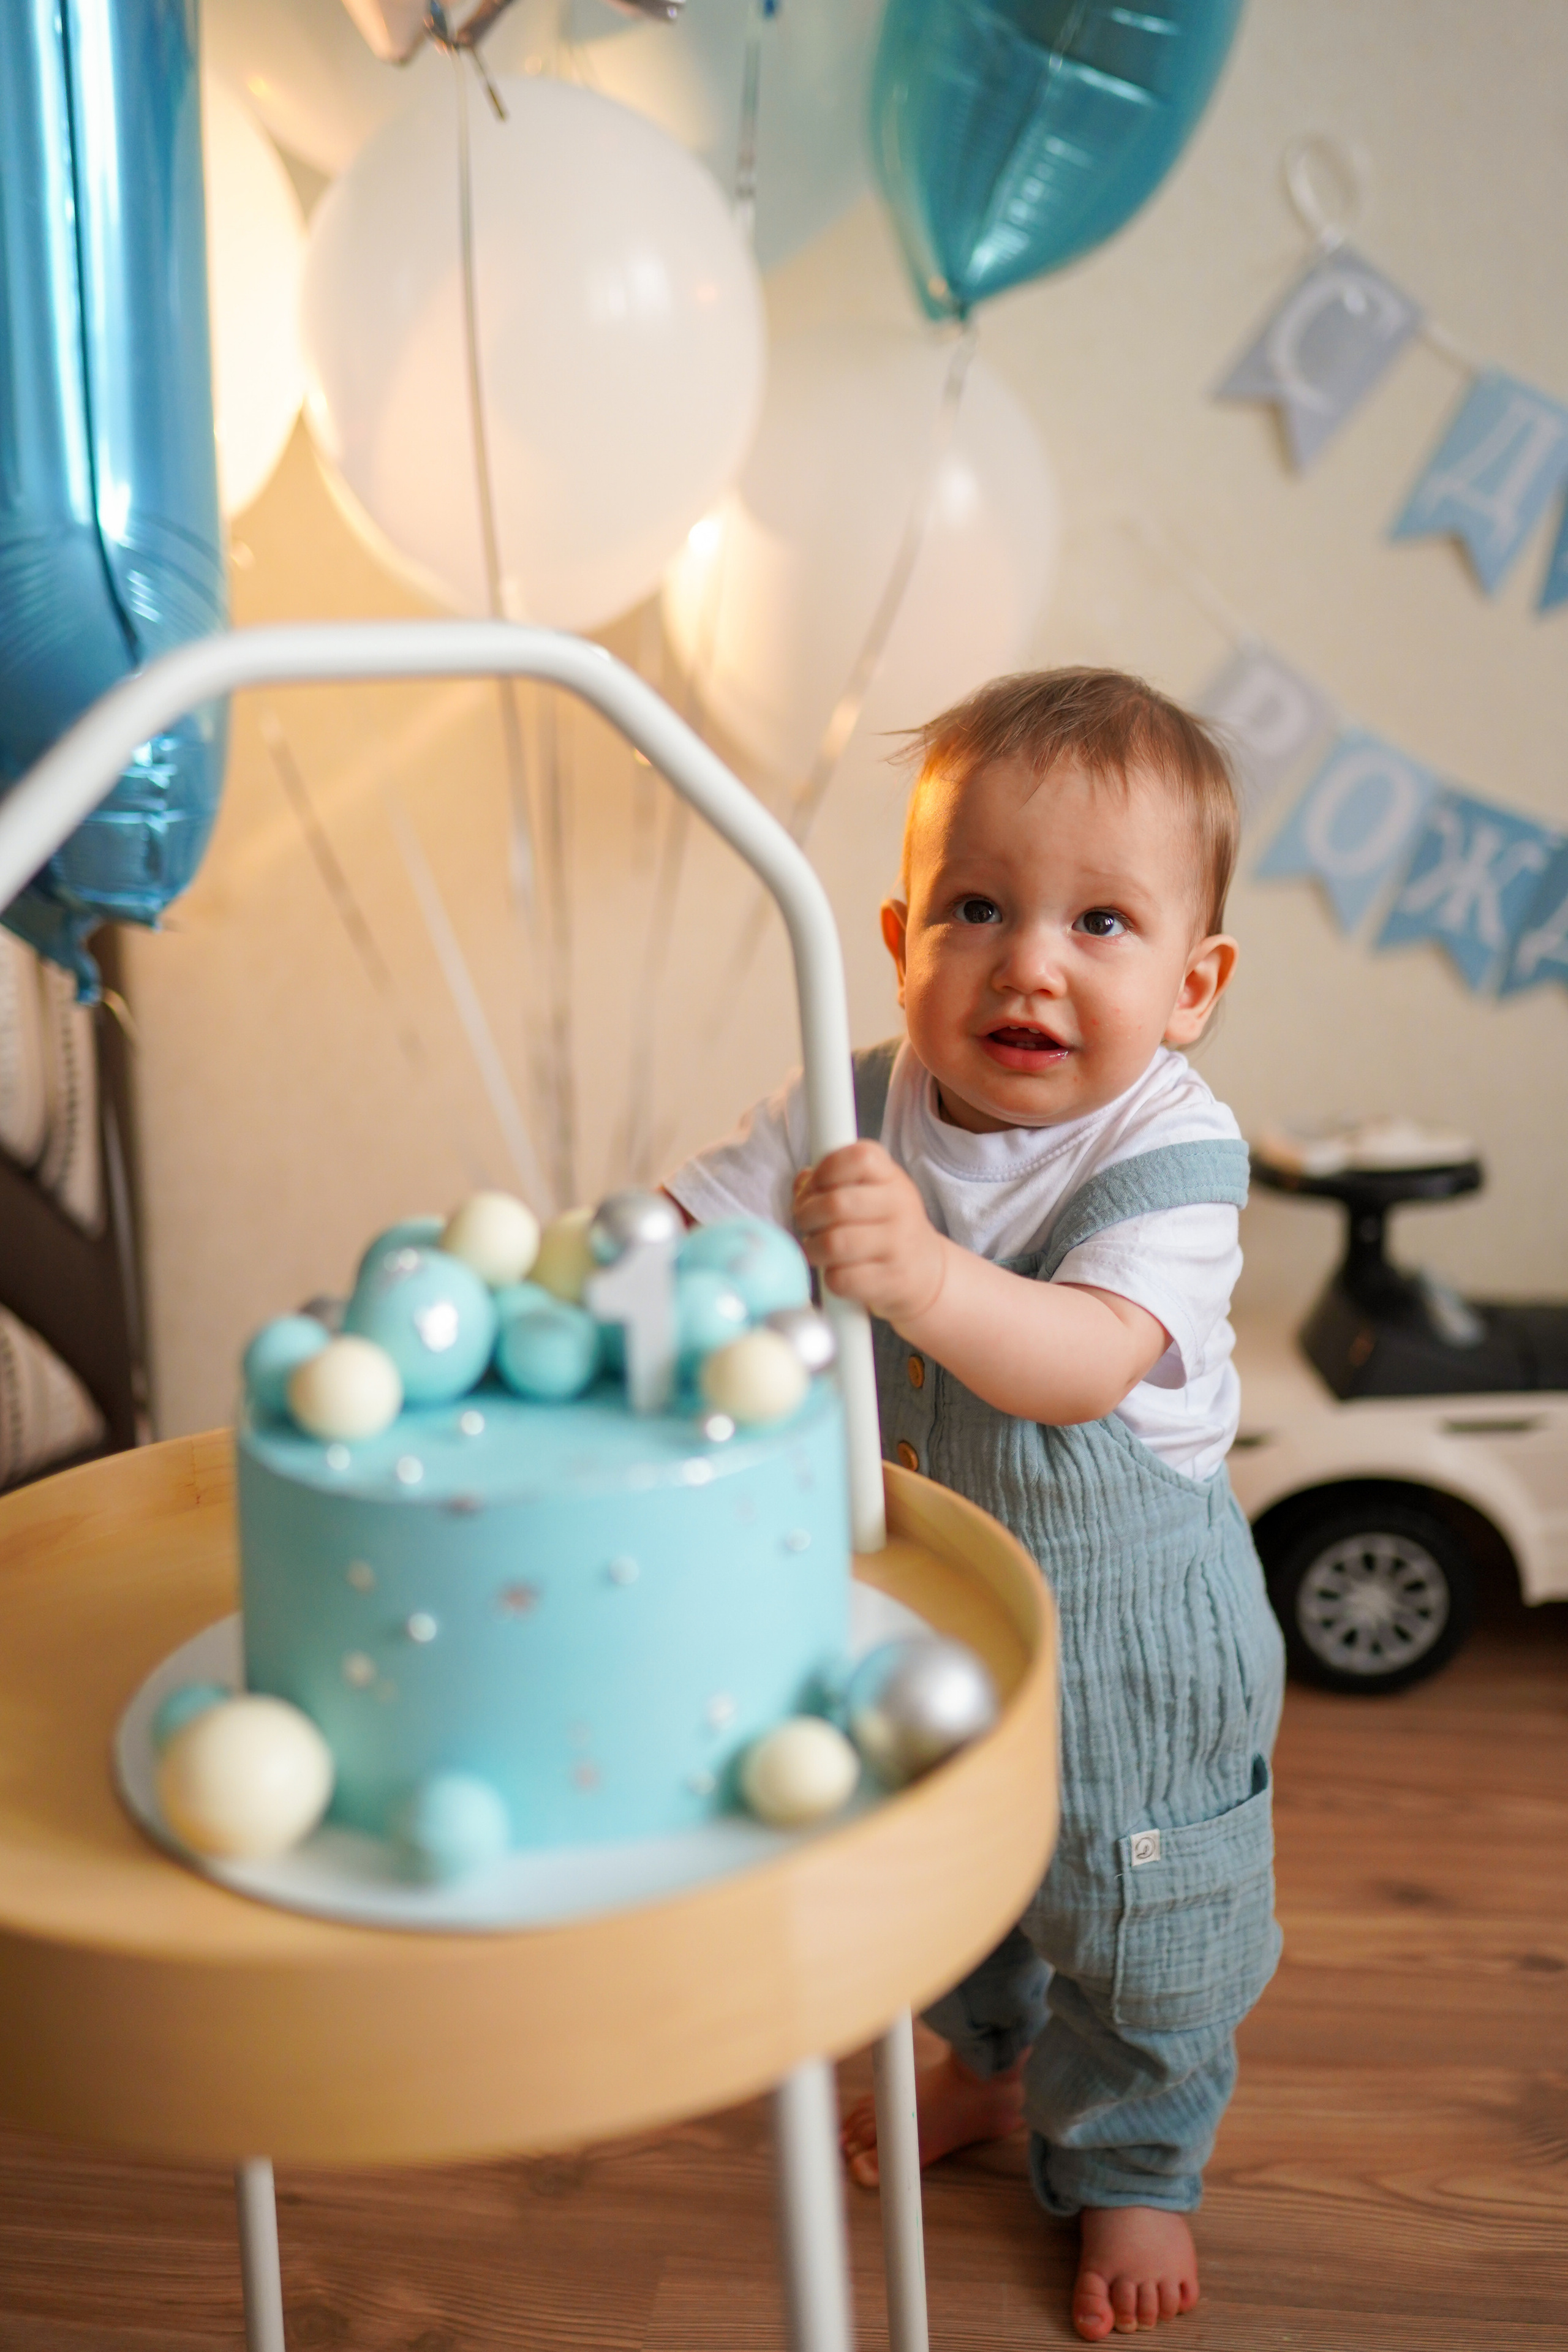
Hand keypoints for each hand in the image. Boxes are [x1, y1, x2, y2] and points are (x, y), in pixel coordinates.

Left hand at [792, 1143, 947, 1327]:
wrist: (924, 1270)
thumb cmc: (884, 1226)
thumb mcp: (869, 1192)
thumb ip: (832, 1181)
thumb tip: (802, 1182)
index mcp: (892, 1177)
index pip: (859, 1158)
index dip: (825, 1170)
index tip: (815, 1187)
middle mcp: (901, 1206)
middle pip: (836, 1204)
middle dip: (806, 1215)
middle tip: (806, 1223)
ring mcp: (899, 1244)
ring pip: (834, 1243)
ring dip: (813, 1248)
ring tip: (816, 1249)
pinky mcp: (892, 1280)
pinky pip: (841, 1279)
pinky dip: (829, 1278)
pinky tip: (837, 1272)